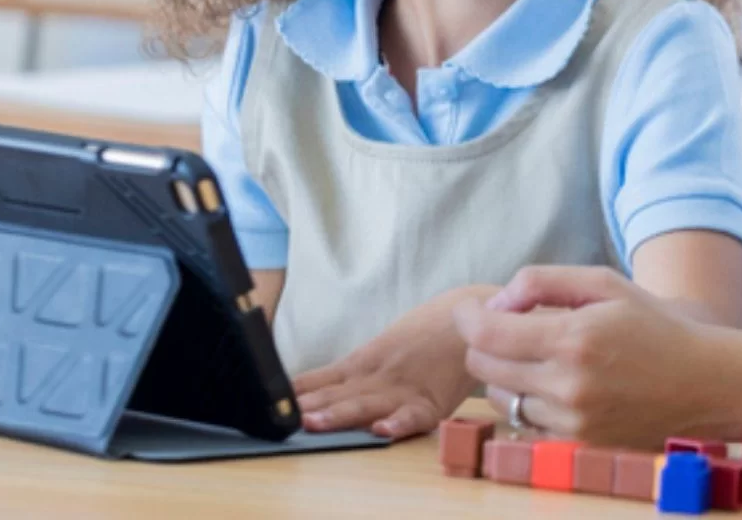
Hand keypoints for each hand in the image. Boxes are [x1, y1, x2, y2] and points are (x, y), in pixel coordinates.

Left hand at [294, 285, 486, 438]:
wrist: (475, 311)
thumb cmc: (427, 329)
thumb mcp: (385, 343)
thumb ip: (355, 368)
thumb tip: (314, 386)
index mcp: (364, 360)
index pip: (321, 378)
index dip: (294, 392)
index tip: (266, 403)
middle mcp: (379, 374)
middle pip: (337, 393)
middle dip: (308, 406)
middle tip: (281, 417)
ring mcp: (404, 388)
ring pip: (366, 404)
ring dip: (339, 415)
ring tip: (314, 423)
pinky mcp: (433, 401)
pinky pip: (414, 415)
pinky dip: (398, 424)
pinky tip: (382, 431)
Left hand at [452, 266, 741, 447]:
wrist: (704, 383)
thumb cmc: (654, 326)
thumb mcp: (605, 284)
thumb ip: (543, 281)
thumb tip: (496, 300)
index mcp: (574, 338)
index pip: (487, 334)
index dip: (467, 318)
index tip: (467, 309)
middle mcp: (568, 385)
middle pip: (485, 368)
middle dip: (484, 344)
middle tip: (504, 328)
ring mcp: (573, 422)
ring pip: (503, 399)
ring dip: (507, 376)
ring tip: (538, 358)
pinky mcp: (578, 446)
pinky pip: (528, 424)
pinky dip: (531, 402)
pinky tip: (557, 385)